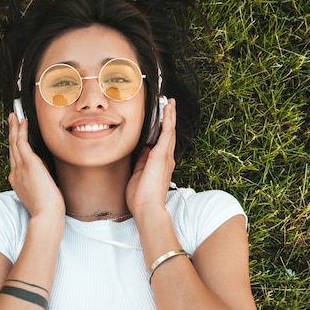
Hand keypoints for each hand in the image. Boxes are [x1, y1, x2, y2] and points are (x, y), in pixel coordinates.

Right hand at [8, 113, 64, 219]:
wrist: (46, 215)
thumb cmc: (47, 208)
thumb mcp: (40, 192)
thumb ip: (39, 180)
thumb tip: (44, 171)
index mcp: (17, 180)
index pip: (15, 158)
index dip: (15, 144)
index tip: (16, 135)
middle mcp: (15, 172)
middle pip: (11, 147)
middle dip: (11, 131)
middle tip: (12, 118)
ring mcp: (20, 168)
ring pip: (14, 142)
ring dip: (14, 127)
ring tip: (15, 115)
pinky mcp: (28, 164)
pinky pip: (21, 143)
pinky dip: (21, 131)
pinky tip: (23, 122)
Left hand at [126, 98, 176, 217]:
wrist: (147, 207)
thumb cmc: (141, 197)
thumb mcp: (138, 175)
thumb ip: (141, 162)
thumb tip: (142, 150)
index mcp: (160, 164)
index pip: (161, 143)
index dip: (162, 130)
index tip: (160, 120)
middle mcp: (166, 158)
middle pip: (168, 134)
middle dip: (169, 119)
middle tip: (168, 105)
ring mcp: (166, 156)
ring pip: (170, 130)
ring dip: (170, 115)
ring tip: (169, 102)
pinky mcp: (161, 154)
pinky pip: (167, 132)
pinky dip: (168, 119)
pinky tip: (168, 107)